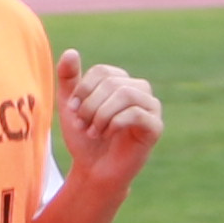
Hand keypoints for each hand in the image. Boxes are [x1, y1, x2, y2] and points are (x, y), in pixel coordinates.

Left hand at [61, 56, 160, 185]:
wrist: (94, 171)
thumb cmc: (85, 139)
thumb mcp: (70, 107)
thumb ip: (68, 80)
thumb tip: (71, 51)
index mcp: (121, 82)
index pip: (102, 72)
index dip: (83, 90)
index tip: (72, 111)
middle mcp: (139, 90)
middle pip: (113, 82)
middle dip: (91, 105)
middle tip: (82, 125)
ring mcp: (151, 108)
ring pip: (126, 94)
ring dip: (102, 114)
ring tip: (93, 131)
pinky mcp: (155, 127)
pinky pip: (137, 113)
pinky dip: (115, 123)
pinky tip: (107, 134)